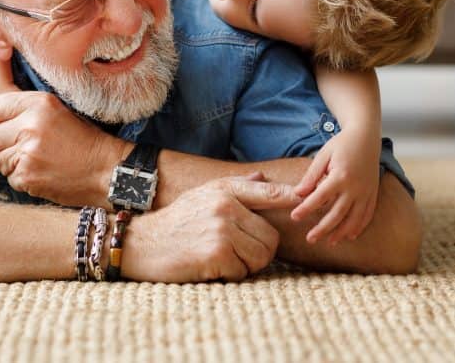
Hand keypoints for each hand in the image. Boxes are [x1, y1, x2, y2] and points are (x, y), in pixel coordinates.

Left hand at [0, 90, 127, 206]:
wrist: (106, 170)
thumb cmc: (83, 140)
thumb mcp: (55, 111)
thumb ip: (24, 110)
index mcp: (38, 103)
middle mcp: (30, 125)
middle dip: (0, 145)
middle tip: (20, 148)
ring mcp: (28, 153)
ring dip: (10, 163)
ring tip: (34, 160)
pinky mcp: (27, 176)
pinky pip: (9, 177)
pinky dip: (21, 178)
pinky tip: (40, 173)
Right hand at [122, 172, 298, 282]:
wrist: (140, 244)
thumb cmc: (175, 222)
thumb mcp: (203, 195)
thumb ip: (235, 187)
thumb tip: (262, 177)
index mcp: (224, 190)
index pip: (269, 193)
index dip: (293, 199)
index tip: (314, 202)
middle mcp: (225, 205)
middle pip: (271, 238)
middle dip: (260, 252)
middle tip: (236, 254)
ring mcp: (221, 229)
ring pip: (261, 257)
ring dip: (247, 266)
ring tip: (223, 259)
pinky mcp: (215, 253)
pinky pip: (242, 272)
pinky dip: (230, 275)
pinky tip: (210, 267)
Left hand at [290, 129, 380, 245]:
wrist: (366, 136)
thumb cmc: (341, 144)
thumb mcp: (323, 155)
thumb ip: (311, 176)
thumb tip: (298, 193)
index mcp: (341, 176)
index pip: (320, 197)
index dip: (306, 209)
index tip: (294, 217)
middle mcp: (355, 187)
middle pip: (337, 214)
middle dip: (323, 228)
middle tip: (310, 238)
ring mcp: (366, 192)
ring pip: (354, 219)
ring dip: (341, 232)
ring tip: (329, 242)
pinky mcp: (373, 193)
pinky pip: (367, 215)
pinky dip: (359, 227)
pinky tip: (350, 236)